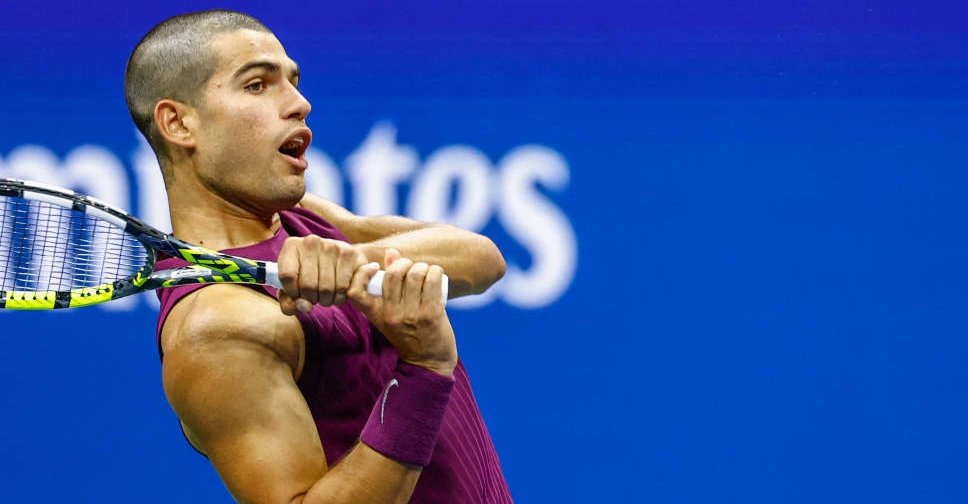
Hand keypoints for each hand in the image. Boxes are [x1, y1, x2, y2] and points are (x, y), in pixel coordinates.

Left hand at [276, 235, 368, 314]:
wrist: (341, 260)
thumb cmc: (312, 275)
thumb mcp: (293, 288)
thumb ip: (289, 303)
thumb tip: (303, 306)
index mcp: (292, 246)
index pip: (287, 275)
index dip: (292, 292)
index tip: (297, 294)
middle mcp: (311, 242)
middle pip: (307, 285)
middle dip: (311, 298)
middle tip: (315, 296)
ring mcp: (332, 246)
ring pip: (326, 288)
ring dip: (326, 300)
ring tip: (326, 295)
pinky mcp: (349, 254)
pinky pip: (343, 287)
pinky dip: (340, 296)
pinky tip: (338, 291)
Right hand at [348, 249, 457, 375]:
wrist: (428, 362)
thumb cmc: (410, 333)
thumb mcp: (392, 311)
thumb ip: (389, 283)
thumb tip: (391, 252)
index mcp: (376, 314)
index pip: (355, 291)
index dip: (361, 273)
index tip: (375, 267)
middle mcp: (391, 314)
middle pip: (392, 274)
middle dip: (404, 263)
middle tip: (411, 268)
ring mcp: (411, 315)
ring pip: (415, 274)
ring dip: (423, 267)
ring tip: (426, 272)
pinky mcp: (431, 314)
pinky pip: (432, 280)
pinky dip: (435, 271)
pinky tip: (436, 274)